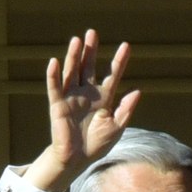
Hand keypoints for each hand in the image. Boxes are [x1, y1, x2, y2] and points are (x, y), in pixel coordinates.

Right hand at [25, 29, 140, 191]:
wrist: (79, 159)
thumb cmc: (98, 144)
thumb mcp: (117, 127)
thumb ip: (125, 109)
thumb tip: (137, 91)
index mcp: (104, 98)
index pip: (112, 75)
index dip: (119, 61)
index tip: (126, 46)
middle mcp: (87, 93)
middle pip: (88, 67)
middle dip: (91, 51)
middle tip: (93, 33)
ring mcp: (71, 97)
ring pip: (72, 72)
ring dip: (73, 56)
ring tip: (77, 40)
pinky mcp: (58, 105)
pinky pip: (54, 87)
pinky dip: (53, 75)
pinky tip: (54, 61)